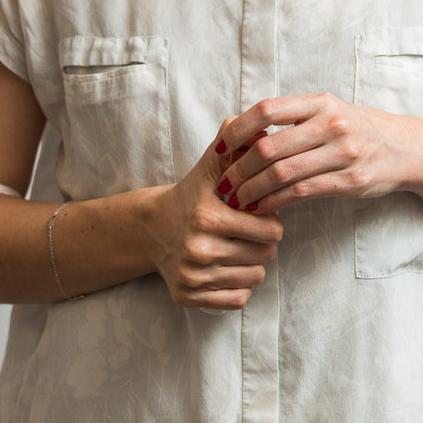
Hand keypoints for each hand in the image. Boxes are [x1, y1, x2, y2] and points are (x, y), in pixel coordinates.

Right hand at [140, 132, 284, 310]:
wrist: (151, 229)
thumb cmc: (191, 196)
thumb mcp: (209, 168)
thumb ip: (232, 144)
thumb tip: (254, 123)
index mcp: (207, 217)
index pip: (270, 229)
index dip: (269, 220)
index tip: (254, 214)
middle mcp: (198, 250)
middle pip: (266, 255)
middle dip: (263, 242)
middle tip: (247, 232)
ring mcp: (192, 276)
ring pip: (255, 277)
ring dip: (252, 263)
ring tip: (236, 248)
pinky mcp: (187, 297)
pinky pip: (238, 299)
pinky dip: (238, 286)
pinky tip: (226, 267)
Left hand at [216, 94, 422, 214]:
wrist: (403, 149)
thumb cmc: (355, 130)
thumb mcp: (328, 112)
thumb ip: (293, 118)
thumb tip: (241, 129)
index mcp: (320, 103)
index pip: (268, 110)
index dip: (238, 129)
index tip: (220, 148)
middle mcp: (331, 124)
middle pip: (270, 146)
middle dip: (240, 168)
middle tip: (223, 183)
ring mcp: (343, 152)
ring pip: (283, 173)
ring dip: (252, 189)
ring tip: (236, 199)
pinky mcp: (350, 181)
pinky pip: (302, 193)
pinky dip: (275, 202)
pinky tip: (261, 207)